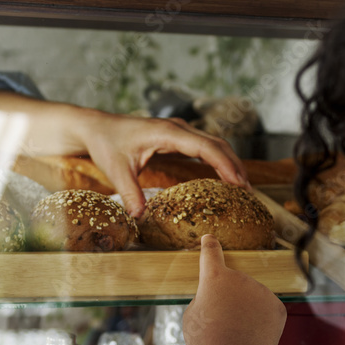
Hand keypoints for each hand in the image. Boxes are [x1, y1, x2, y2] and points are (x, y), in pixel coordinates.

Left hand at [74, 109, 248, 217]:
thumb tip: (140, 217)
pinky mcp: (177, 137)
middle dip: (235, 166)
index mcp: (166, 132)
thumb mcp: (116, 170)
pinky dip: (218, 161)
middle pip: (217, 144)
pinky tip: (224, 178)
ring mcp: (179, 131)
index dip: (225, 164)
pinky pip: (204, 147)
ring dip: (230, 163)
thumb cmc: (106, 143)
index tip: (239, 183)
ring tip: (242, 188)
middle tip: (248, 192)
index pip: (205, 146)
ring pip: (214, 144)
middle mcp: (177, 128)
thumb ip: (130, 193)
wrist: (97, 127)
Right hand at [183, 235, 285, 344]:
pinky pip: (265, 309)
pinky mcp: (278, 307)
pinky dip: (260, 319)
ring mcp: (262, 291)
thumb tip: (216, 297)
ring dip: (245, 309)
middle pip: (233, 283)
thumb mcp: (192, 316)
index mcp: (215, 278)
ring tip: (237, 332)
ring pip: (251, 297)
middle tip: (221, 322)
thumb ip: (205, 299)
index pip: (211, 254)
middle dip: (228, 298)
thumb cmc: (207, 342)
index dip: (209, 245)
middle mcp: (241, 278)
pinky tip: (252, 334)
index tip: (210, 238)